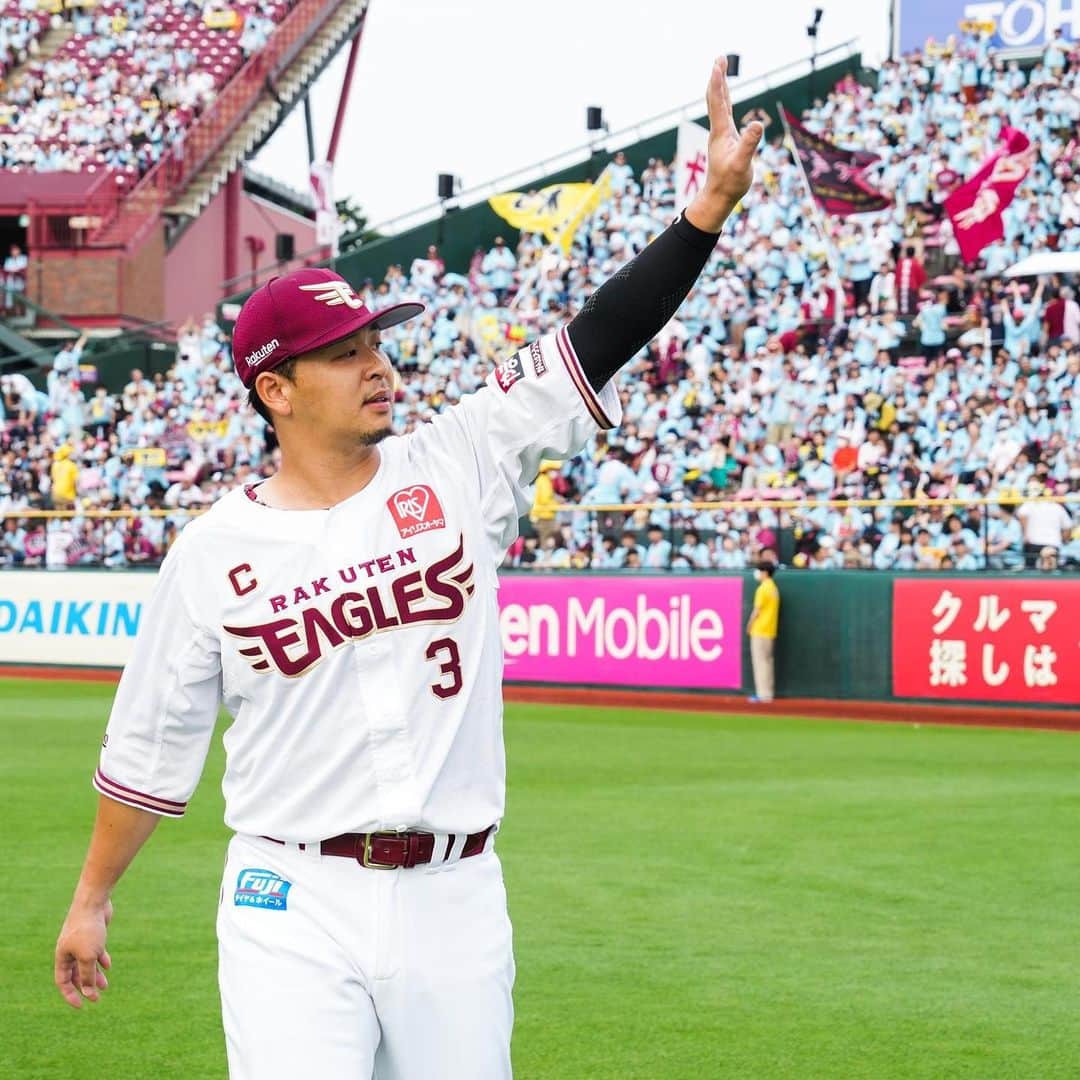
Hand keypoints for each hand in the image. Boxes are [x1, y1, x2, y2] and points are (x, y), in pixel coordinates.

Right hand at [55, 897, 112, 1007]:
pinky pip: (95, 951)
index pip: (63, 981)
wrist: (94, 902)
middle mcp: (69, 950)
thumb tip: (89, 993)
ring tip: (105, 986)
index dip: (70, 995)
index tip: (81, 1006)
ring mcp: (81, 942)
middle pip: (76, 974)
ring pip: (87, 963)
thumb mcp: (88, 957)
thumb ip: (88, 975)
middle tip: (97, 998)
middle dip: (86, 986)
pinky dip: (101, 959)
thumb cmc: (88, 929)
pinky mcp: (93, 934)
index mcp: (62, 956)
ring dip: (96, 975)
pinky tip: (108, 965)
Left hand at [686, 56, 763, 231]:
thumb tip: (757, 124)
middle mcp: (719, 130)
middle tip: (720, 58)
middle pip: (715, 98)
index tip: (718, 64)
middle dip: (718, 77)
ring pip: (719, 104)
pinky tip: (726, 96)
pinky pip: (724, 113)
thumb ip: (749, 144)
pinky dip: (725, 99)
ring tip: (721, 69)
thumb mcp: (742, 164)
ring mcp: (722, 134)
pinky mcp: (726, 139)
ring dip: (720, 85)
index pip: (718, 102)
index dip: (718, 82)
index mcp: (721, 132)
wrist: (719, 197)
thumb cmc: (730, 183)